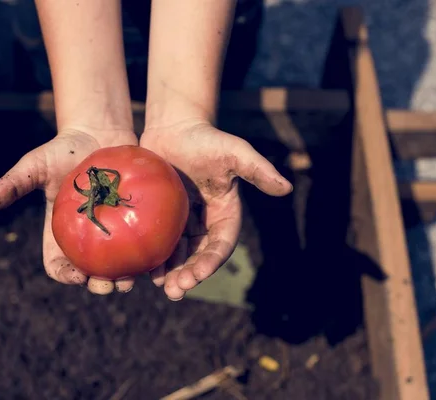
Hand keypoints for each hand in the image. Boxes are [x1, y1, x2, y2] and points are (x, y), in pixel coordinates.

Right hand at [0, 128, 137, 294]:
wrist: (98, 133)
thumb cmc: (63, 150)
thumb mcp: (35, 165)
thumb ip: (13, 184)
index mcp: (62, 233)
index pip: (59, 264)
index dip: (64, 275)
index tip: (74, 275)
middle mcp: (87, 238)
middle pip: (91, 273)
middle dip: (99, 285)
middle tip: (107, 285)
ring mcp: (113, 231)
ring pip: (119, 265)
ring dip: (124, 278)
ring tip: (130, 279)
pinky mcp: (136, 221)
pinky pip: (142, 243)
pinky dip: (146, 257)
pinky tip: (153, 261)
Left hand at [140, 120, 292, 300]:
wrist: (174, 128)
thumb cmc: (206, 138)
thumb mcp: (234, 152)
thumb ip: (258, 170)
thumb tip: (286, 188)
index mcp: (225, 213)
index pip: (221, 243)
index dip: (210, 261)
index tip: (197, 275)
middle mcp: (206, 221)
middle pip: (200, 255)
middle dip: (190, 274)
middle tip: (176, 290)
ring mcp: (184, 221)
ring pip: (180, 254)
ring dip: (174, 272)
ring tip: (164, 287)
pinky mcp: (164, 217)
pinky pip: (161, 242)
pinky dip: (157, 258)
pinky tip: (148, 271)